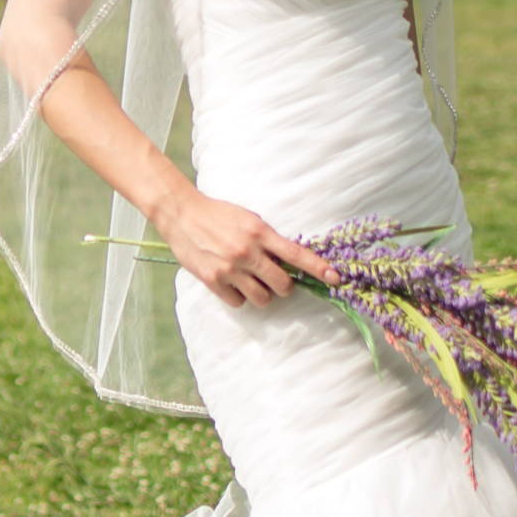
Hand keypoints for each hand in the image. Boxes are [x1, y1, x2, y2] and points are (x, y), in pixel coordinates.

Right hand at [154, 188, 339, 308]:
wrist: (181, 214)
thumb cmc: (218, 214)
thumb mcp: (249, 219)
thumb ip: (268, 240)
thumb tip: (288, 261)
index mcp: (259, 233)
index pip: (296, 254)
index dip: (318, 268)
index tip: (335, 278)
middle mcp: (247, 252)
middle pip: (282, 284)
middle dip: (284, 286)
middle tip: (276, 279)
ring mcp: (230, 268)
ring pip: (262, 298)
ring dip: (263, 293)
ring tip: (252, 281)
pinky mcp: (213, 280)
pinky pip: (239, 302)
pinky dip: (240, 297)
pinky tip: (234, 283)